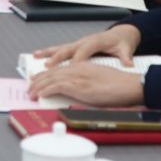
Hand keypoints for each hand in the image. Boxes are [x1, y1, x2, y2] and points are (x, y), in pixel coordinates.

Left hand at [28, 60, 146, 107]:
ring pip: (51, 78)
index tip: (38, 79)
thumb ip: (88, 83)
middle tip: (30, 86)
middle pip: (53, 72)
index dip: (47, 74)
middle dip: (38, 80)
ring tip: (31, 92)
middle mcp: (79, 69)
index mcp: (84, 66)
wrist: (131, 85)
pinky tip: (40, 94)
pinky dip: (46, 90)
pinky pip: (57, 86)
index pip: (60, 69)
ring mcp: (79, 77)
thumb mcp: (100, 80)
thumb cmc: (121, 86)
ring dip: (38, 86)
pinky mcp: (80, 86)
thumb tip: (79, 92)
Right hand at [34, 24, 141, 69]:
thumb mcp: (126, 48)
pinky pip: (60, 49)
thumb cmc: (122, 42)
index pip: (84, 50)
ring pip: (61, 48)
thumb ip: (126, 56)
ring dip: (48, 53)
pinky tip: (38, 56)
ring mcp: (78, 43)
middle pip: (68, 49)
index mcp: (96, 41)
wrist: (121, 34)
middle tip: (48, 67)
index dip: (78, 59)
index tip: (71, 69)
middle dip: (58, 57)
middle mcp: (84, 41)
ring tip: (35, 56)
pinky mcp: (76, 46)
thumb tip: (129, 63)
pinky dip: (49, 52)